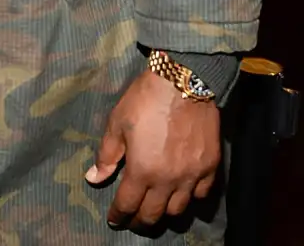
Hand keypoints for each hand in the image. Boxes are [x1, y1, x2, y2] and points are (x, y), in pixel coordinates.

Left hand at [85, 69, 220, 231]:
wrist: (182, 82)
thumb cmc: (144, 100)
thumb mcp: (117, 123)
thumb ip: (106, 155)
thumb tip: (93, 178)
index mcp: (142, 170)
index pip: (128, 204)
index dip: (119, 215)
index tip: (114, 219)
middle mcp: (168, 180)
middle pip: (154, 214)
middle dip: (140, 221)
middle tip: (134, 220)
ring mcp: (192, 176)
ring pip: (178, 210)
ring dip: (165, 213)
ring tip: (156, 208)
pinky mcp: (210, 168)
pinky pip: (201, 195)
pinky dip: (190, 199)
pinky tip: (183, 193)